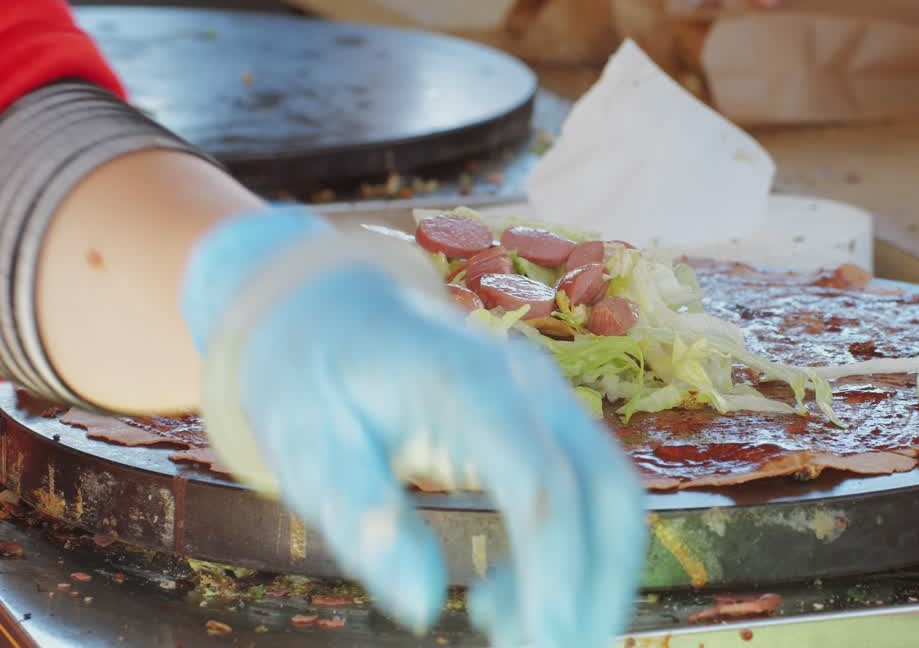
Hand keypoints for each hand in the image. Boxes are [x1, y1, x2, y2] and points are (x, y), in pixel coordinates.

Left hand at [180, 209, 646, 646]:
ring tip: (512, 639)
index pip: (539, 479)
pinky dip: (564, 559)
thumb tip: (419, 607)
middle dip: (596, 589)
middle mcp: (527, 381)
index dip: (554, 571)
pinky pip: (585, 494)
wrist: (331, 308)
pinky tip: (496, 599)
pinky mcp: (547, 422)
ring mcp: (546, 398)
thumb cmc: (310, 377)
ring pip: (610, 495)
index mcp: (464, 379)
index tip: (541, 647)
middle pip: (606, 488)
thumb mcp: (304, 445)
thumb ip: (360, 517)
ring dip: (589, 580)